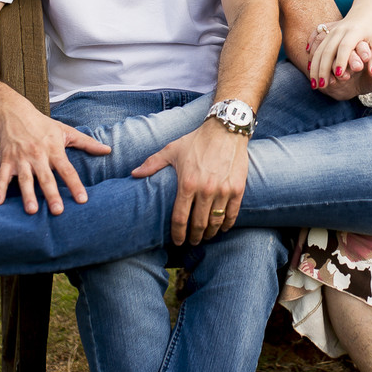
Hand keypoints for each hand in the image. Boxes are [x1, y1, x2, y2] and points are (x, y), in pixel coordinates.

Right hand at [0, 100, 110, 214]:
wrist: (14, 113)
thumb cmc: (43, 125)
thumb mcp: (66, 131)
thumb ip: (87, 143)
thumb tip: (108, 150)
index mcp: (54, 150)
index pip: (67, 170)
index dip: (75, 185)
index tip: (82, 199)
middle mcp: (38, 155)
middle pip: (46, 178)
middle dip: (52, 194)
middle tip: (58, 211)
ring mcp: (21, 159)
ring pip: (25, 179)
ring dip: (28, 195)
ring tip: (32, 211)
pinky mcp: (6, 161)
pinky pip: (2, 176)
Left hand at [130, 120, 249, 245]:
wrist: (226, 130)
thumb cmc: (197, 141)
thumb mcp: (172, 150)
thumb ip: (152, 163)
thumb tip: (134, 174)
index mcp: (187, 184)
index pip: (180, 218)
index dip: (178, 234)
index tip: (178, 241)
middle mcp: (205, 190)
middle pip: (199, 224)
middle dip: (195, 237)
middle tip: (192, 241)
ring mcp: (223, 190)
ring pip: (215, 222)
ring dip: (210, 233)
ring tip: (206, 236)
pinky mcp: (237, 188)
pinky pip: (232, 213)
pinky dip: (227, 224)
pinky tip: (222, 228)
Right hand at [308, 16, 371, 91]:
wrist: (365, 12)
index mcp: (355, 32)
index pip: (346, 46)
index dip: (342, 60)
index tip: (340, 75)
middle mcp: (340, 30)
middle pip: (328, 49)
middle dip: (324, 68)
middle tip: (322, 86)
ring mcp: (331, 30)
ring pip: (319, 49)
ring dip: (315, 67)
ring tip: (314, 84)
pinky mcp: (326, 31)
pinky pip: (315, 43)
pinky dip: (311, 56)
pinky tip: (309, 69)